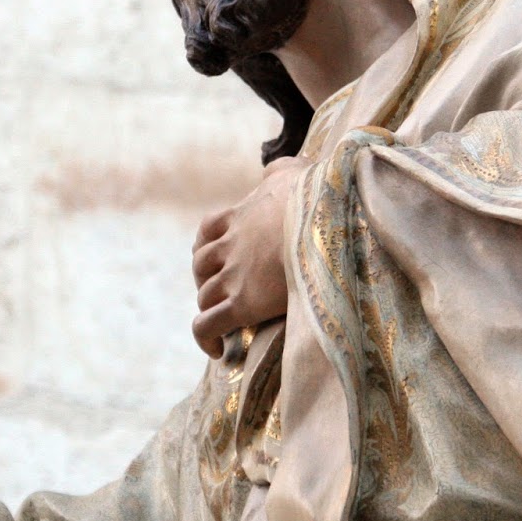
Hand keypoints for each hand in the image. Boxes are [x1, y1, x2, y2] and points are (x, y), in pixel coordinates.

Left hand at [190, 155, 310, 357]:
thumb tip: (279, 169)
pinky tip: (217, 351)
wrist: (320, 221)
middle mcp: (230, 245)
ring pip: (205, 295)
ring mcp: (233, 275)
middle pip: (201, 265)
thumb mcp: (293, 171)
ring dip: (210, 308)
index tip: (219, 255)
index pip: (209, 229)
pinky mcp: (242, 302)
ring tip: (223, 323)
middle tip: (223, 292)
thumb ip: (281, 170)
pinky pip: (209, 325)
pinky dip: (206, 338)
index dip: (209, 244)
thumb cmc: (313, 195)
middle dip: (207, 278)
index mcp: (241, 215)